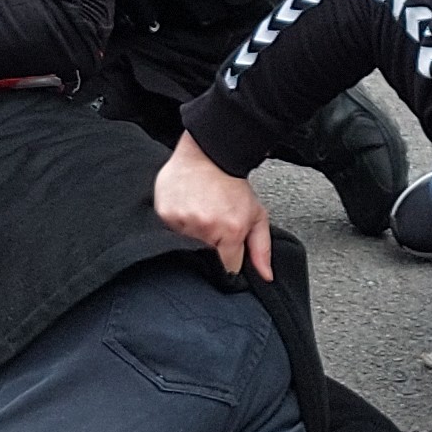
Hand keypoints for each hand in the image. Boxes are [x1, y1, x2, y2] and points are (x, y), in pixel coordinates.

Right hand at [152, 132, 272, 281]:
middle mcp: (205, 228)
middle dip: (210, 248)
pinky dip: (177, 225)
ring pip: (185, 246)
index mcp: (230, 232)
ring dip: (191, 237)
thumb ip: (262, 249)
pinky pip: (168, 232)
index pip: (228, 269)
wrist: (209, 154)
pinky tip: (186, 209)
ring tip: (199, 215)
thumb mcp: (256, 215)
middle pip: (205, 258)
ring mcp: (183, 221)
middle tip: (213, 225)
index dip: (228, 261)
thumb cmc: (232, 185)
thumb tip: (265, 277)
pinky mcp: (165, 213)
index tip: (227, 250)